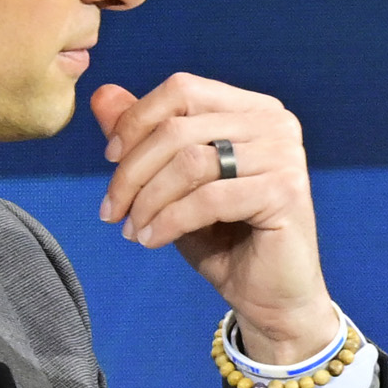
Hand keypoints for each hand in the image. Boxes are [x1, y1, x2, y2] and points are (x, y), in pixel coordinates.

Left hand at [90, 74, 340, 361]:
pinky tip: (153, 240)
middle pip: (179, 127)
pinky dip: (170, 221)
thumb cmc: (224, 238)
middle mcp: (275, 122)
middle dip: (132, 171)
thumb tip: (102, 94)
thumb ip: (143, 138)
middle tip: (112, 211)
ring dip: (148, 199)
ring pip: (190, 161)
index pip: (182, 90)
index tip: (110, 160)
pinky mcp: (286, 191)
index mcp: (251, 109)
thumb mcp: (172, 184)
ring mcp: (285, 155)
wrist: (270, 297)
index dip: (136, 121)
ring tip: (133, 230)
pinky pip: (209, 198)